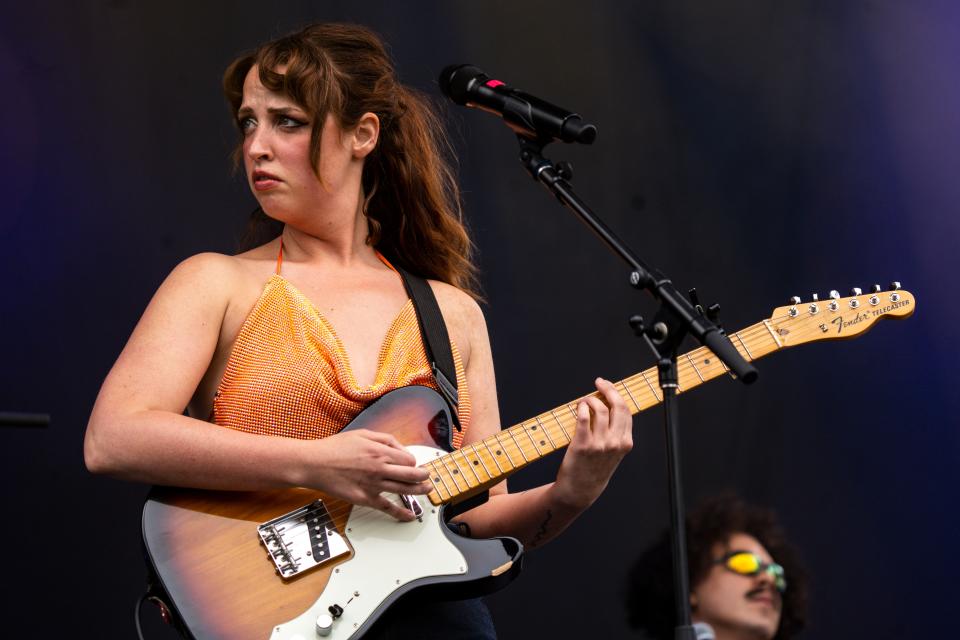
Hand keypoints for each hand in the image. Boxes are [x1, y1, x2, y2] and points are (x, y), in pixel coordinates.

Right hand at [301, 429, 432, 520]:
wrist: (314, 464)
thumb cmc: (335, 448)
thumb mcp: (363, 434)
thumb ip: (385, 439)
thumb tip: (401, 448)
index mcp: (381, 452)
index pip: (409, 459)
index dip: (412, 461)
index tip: (411, 463)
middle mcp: (380, 469)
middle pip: (412, 474)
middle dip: (423, 476)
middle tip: (427, 477)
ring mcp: (374, 485)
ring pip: (404, 490)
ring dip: (419, 491)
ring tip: (427, 490)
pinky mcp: (365, 498)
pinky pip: (387, 507)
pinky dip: (400, 513)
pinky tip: (410, 515)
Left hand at [553, 377, 632, 509]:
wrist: (581, 489)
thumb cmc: (595, 469)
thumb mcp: (614, 452)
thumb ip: (615, 432)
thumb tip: (608, 404)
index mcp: (626, 442)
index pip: (626, 411)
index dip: (617, 394)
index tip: (608, 386)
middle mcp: (615, 442)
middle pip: (617, 406)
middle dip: (608, 388)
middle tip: (599, 382)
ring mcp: (600, 444)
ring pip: (600, 408)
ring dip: (590, 399)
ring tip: (584, 400)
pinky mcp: (583, 444)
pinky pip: (584, 417)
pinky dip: (582, 407)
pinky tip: (579, 407)